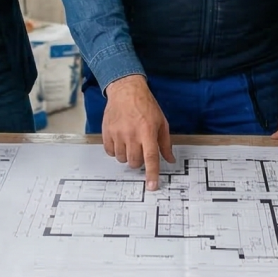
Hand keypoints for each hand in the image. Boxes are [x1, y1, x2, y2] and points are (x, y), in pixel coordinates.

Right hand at [101, 75, 174, 190]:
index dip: (152, 174)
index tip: (152, 186)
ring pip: (121, 159)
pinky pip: (110, 152)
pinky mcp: (107, 132)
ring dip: (127, 155)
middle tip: (140, 149)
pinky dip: (115, 150)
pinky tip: (120, 140)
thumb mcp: (161, 122)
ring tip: (130, 142)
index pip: (150, 157)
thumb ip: (165, 143)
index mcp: (147, 131)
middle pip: (134, 162)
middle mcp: (132, 134)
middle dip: (139, 161)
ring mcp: (117, 133)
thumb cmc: (145, 105)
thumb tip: (170, 159)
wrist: (126, 90)